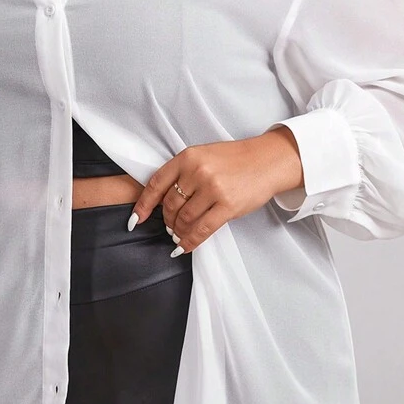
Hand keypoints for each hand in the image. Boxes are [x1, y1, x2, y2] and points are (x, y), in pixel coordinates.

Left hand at [129, 129, 303, 255]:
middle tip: (169, 227)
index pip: (156, 184)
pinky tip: (184, 248)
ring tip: (179, 235)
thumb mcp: (204, 156)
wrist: (267, 160)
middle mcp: (198, 172)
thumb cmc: (235, 159)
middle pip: (170, 205)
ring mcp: (213, 189)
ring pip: (184, 219)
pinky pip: (202, 230)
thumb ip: (183, 173)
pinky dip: (190, 242)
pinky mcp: (228, 206)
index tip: (135, 219)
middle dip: (167, 220)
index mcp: (188, 157)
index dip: (143, 205)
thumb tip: (163, 202)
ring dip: (178, 232)